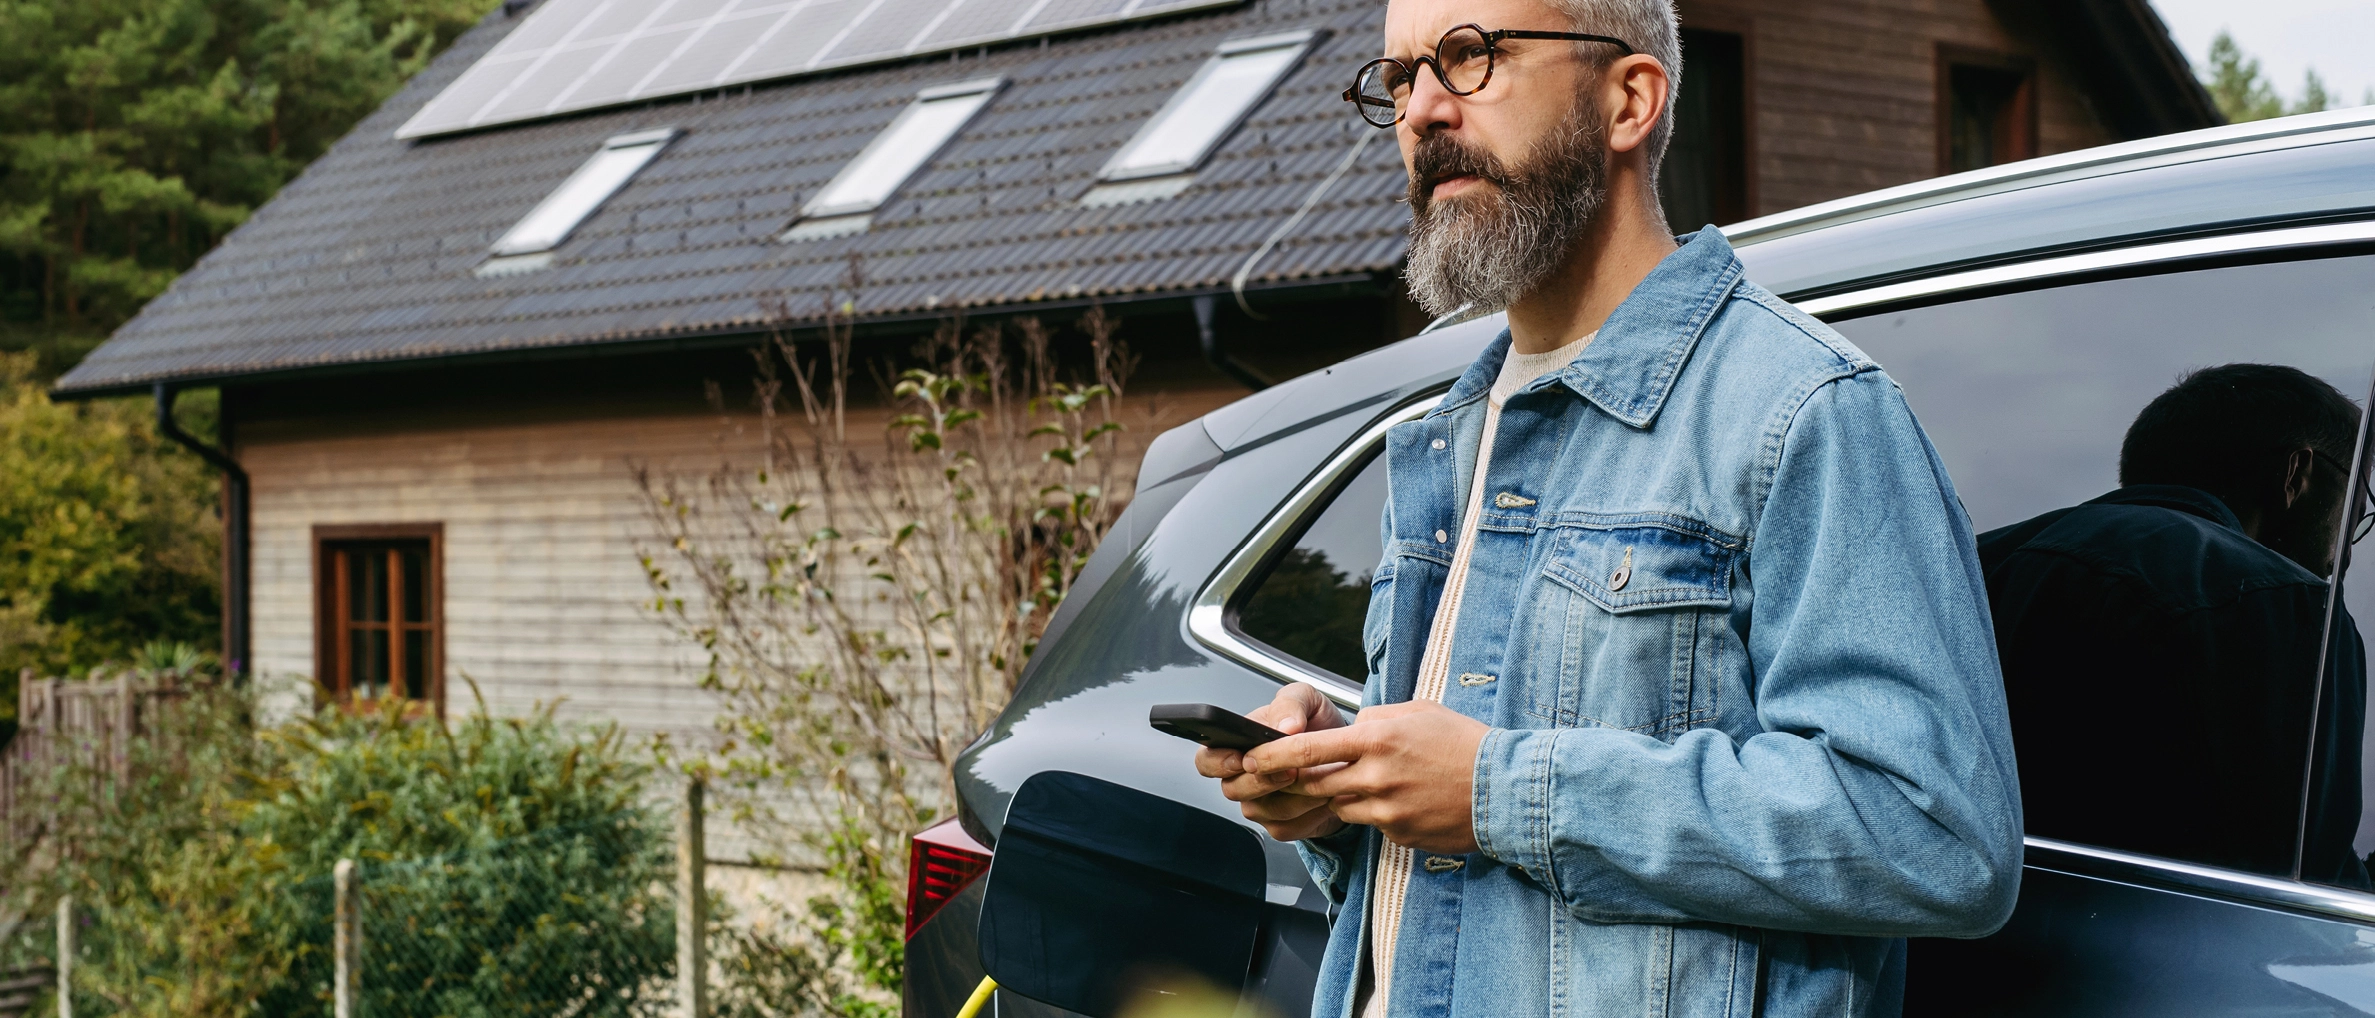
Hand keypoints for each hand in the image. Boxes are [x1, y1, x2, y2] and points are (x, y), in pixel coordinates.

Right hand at [1196, 683, 1349, 841]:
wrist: (1347, 756)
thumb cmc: (1320, 727)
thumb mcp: (1308, 700)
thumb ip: (1290, 703)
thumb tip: (1285, 725)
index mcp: (1239, 745)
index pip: (1207, 760)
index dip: (1218, 762)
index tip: (1241, 759)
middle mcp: (1243, 777)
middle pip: (1232, 789)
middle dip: (1261, 780)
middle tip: (1291, 769)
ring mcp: (1260, 803)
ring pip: (1261, 810)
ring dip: (1294, 795)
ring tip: (1319, 777)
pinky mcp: (1281, 825)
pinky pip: (1285, 826)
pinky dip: (1308, 812)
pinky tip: (1323, 796)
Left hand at [1245, 700, 1488, 854]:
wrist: (1506, 789)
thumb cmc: (1465, 743)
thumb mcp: (1418, 712)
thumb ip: (1376, 718)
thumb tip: (1351, 727)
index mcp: (1378, 738)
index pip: (1307, 749)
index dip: (1272, 756)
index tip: (1249, 757)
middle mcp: (1376, 776)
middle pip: (1313, 783)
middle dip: (1295, 780)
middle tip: (1283, 775)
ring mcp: (1386, 810)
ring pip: (1340, 805)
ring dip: (1341, 795)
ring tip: (1372, 781)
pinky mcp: (1398, 834)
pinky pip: (1370, 823)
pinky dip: (1374, 812)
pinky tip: (1403, 800)